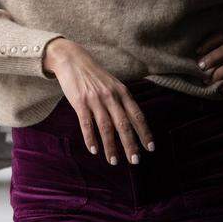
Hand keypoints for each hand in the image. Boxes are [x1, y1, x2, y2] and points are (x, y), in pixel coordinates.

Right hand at [42, 38, 155, 165]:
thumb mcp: (113, 84)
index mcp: (122, 92)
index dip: (144, 132)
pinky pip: (86, 124)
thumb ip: (122, 100)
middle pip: (123, 125)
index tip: (150, 148)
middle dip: (130, 144)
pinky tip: (94, 150)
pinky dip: (91, 139)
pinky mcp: (80, 102)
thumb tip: (134, 122)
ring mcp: (95, 99)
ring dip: (110, 146)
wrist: (72, 60)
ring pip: (106, 127)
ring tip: (113, 161)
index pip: (137, 115)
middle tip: (135, 161)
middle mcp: (111, 96)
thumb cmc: (95, 75)